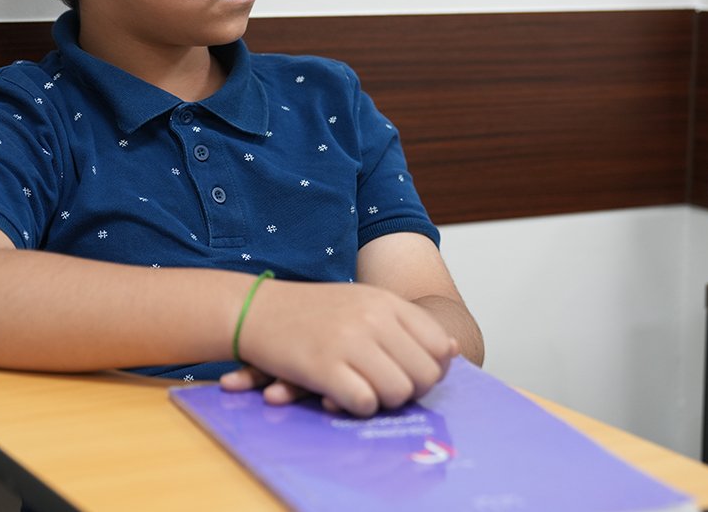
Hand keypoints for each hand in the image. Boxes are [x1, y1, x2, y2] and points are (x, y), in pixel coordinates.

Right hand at [230, 280, 458, 416]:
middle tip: (384, 389)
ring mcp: (349, 341)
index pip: (439, 346)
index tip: (407, 373)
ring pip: (399, 392)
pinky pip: (364, 403)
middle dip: (410, 391)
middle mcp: (373, 318)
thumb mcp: (363, 303)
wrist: (254, 308)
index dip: (430, 370)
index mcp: (386, 301)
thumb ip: (407, 325)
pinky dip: (357, 407)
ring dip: (383, 401)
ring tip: (362, 391)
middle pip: (424, 375)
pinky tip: (339, 395)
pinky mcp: (324, 366)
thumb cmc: (309, 310)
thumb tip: (453, 349)